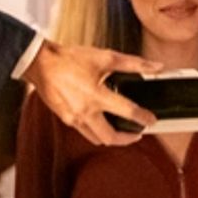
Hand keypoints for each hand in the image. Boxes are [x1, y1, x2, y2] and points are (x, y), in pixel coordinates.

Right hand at [24, 40, 159, 144]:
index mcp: (97, 96)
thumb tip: (156, 66)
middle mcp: (85, 112)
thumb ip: (134, 63)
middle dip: (127, 139)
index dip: (143, 118)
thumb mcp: (105, 57)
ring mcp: (73, 118)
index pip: (127, 112)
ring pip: (96, 139)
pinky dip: (96, 130)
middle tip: (137, 133)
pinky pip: (84, 132)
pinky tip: (101, 120)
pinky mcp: (65, 119)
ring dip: (111, 138)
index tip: (152, 121)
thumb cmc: (71, 59)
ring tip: (121, 130)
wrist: (41, 63)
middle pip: (110, 138)